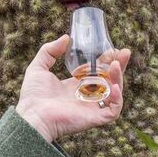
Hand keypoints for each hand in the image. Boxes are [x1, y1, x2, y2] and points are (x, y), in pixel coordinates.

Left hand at [14, 35, 129, 142]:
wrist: (33, 115)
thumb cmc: (33, 96)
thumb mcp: (38, 67)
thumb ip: (49, 51)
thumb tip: (66, 38)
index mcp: (76, 86)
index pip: (97, 72)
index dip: (106, 60)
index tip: (111, 49)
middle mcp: (86, 96)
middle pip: (110, 80)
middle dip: (119, 66)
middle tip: (124, 53)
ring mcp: (92, 107)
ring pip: (115, 93)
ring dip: (119, 78)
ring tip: (116, 64)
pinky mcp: (95, 118)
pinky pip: (114, 110)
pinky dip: (117, 99)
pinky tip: (113, 86)